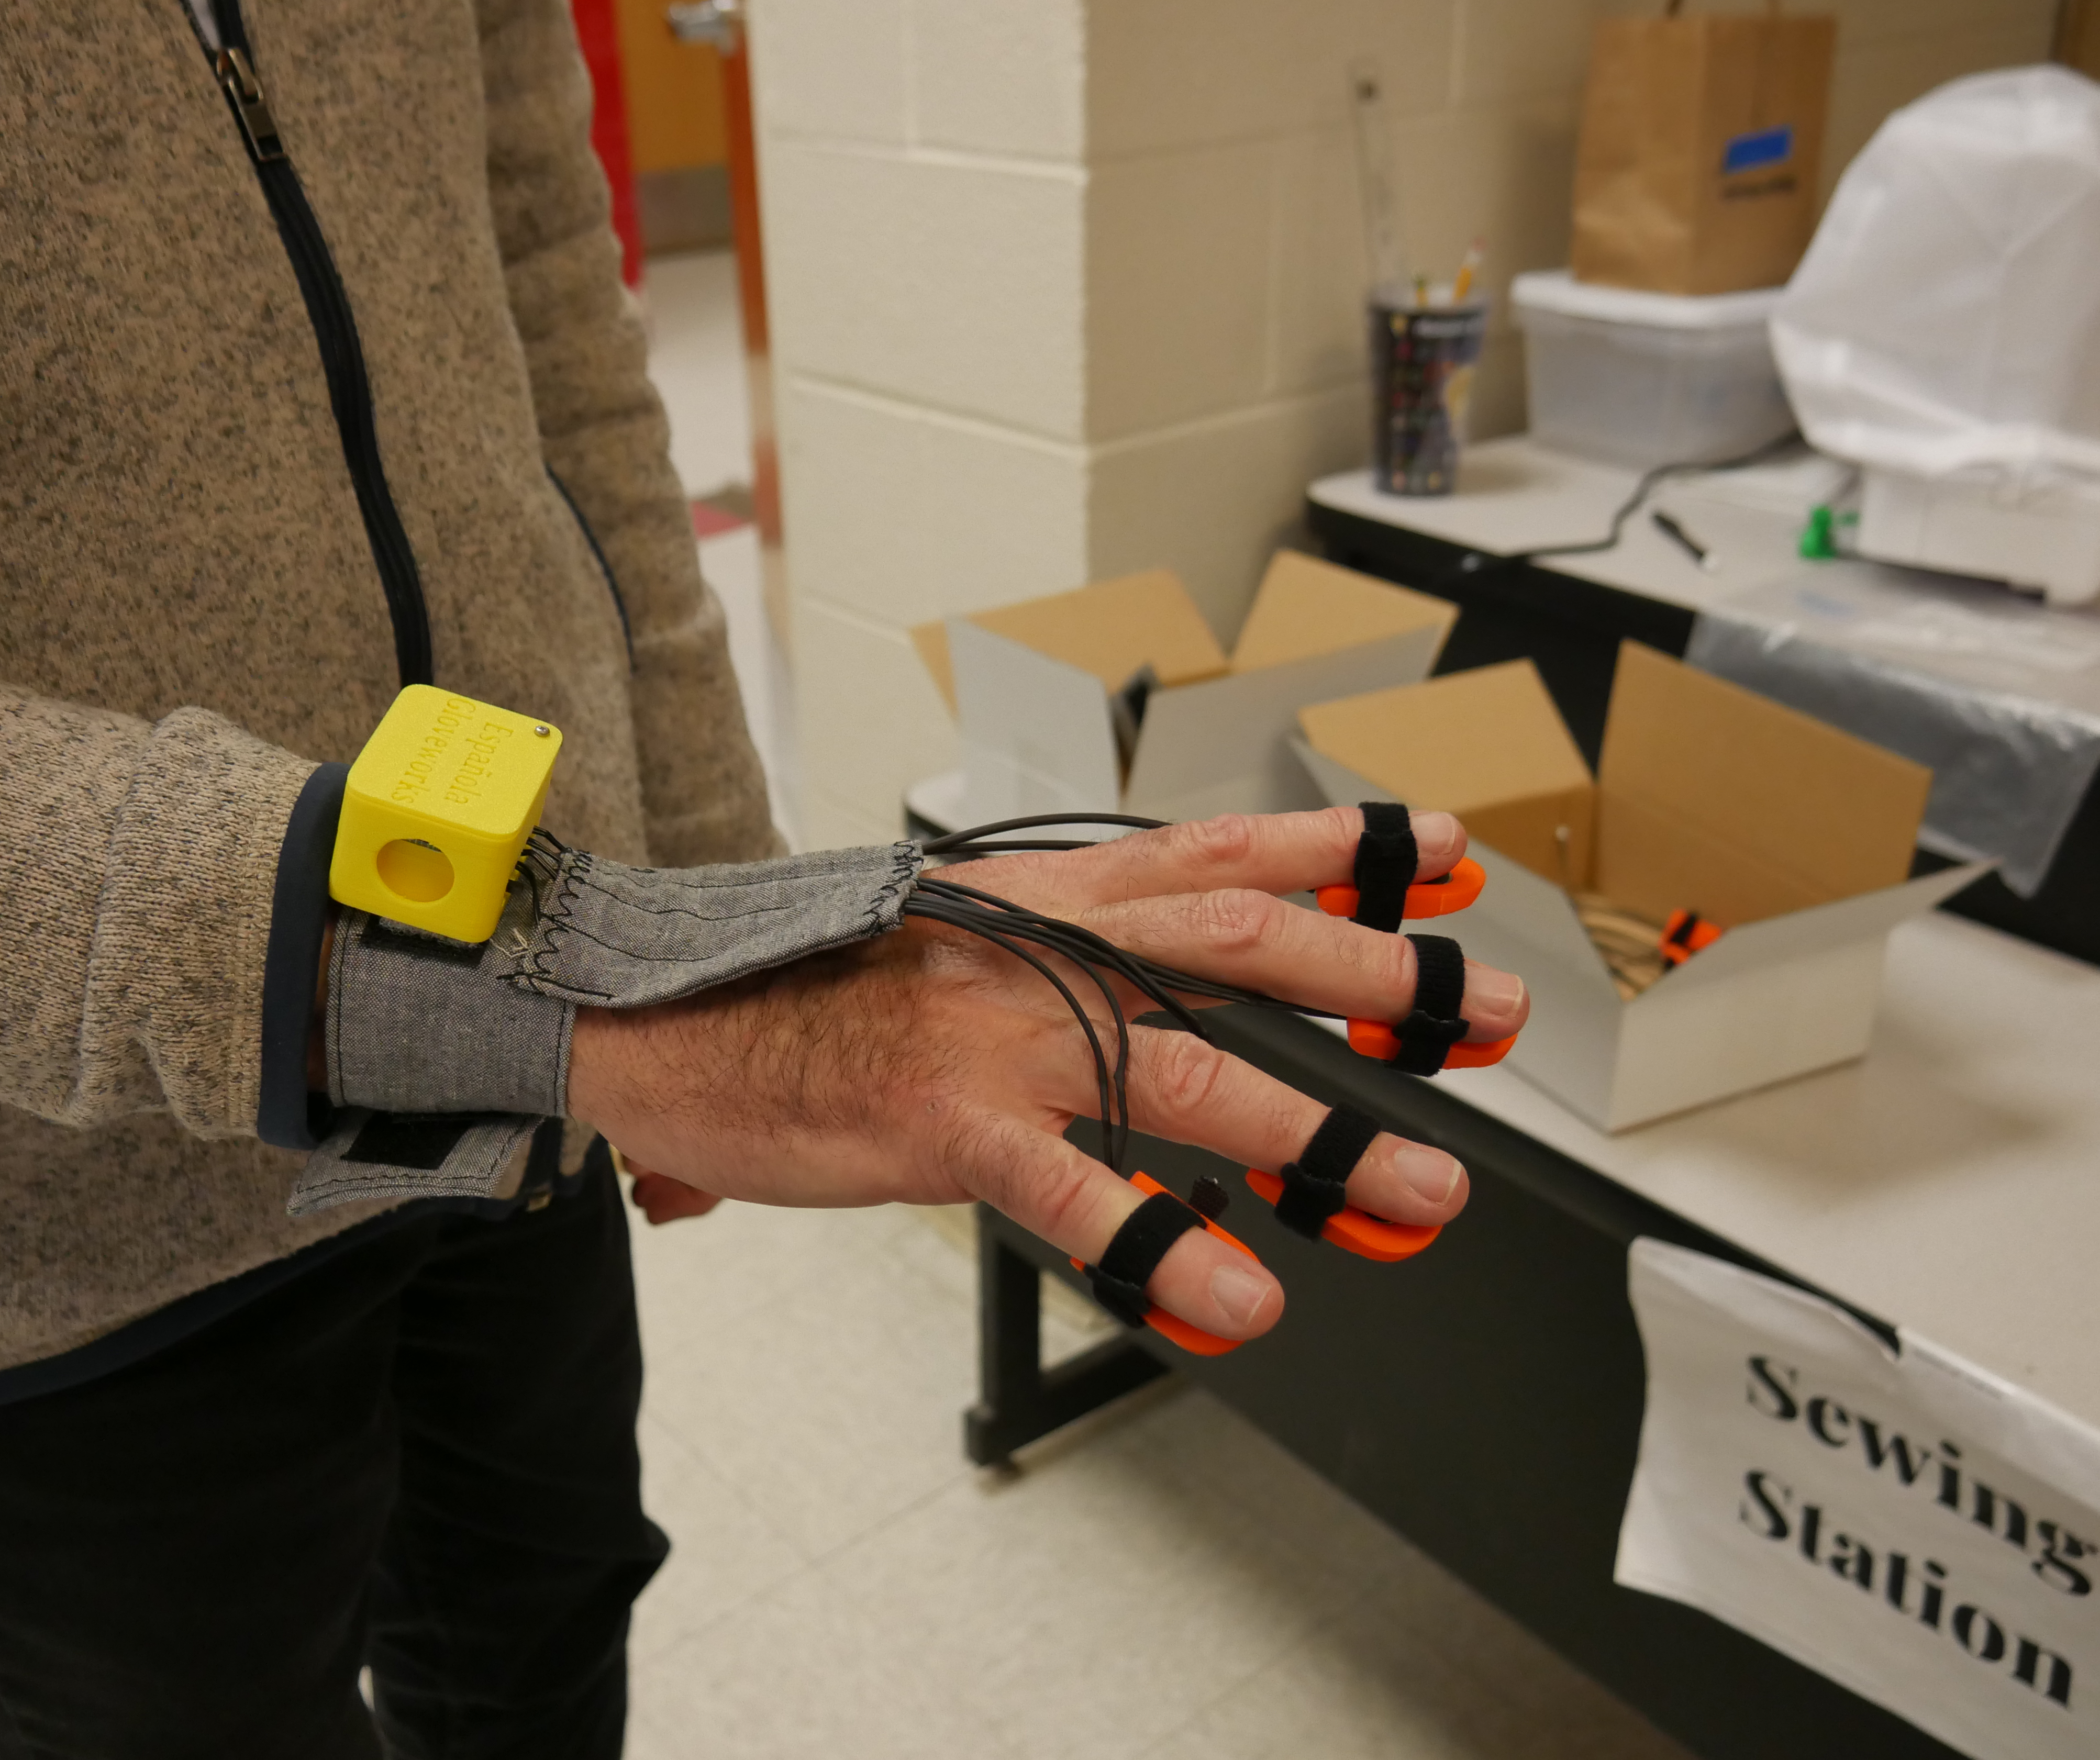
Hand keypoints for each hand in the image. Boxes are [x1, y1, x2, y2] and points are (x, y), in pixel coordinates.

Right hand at [568, 809, 1528, 1346]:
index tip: (1439, 850)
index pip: (1213, 850)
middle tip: (1488, 1010)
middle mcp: (1033, 942)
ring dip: (1316, 1128)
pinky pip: (1072, 1187)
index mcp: (1039, 895)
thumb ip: (1048, 961)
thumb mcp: (945, 935)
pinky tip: (1237, 1297)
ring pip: (1185, 1068)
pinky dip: (1160, 1242)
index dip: (1337, 846)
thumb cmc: (802, 985)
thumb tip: (1134, 1003)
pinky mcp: (939, 1120)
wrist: (655, 1011)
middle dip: (1377, 969)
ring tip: (1417, 1186)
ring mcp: (991, 1029)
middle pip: (1238, 941)